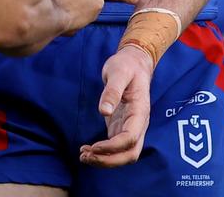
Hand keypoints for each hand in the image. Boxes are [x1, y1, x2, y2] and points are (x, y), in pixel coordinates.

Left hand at [81, 44, 151, 166]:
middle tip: (86, 157)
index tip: (94, 147)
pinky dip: (103, 153)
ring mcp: (130, 127)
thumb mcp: (118, 72)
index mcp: (140, 112)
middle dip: (109, 160)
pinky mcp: (121, 127)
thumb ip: (112, 91)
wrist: (134, 63)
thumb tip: (104, 111)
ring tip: (83, 156)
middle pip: (130, 154)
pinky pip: (116, 148)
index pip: (130, 138)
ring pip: (124, 154)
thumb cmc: (126, 66)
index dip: (112, 147)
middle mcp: (138, 124)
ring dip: (105, 160)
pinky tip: (87, 150)